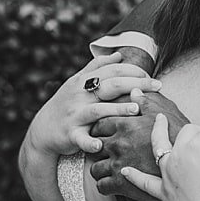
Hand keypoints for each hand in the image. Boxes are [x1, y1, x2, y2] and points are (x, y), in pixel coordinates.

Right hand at [25, 52, 160, 156]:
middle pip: (110, 86)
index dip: (134, 71)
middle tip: (157, 87)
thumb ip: (97, 67)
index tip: (152, 77)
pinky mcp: (70, 134)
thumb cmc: (65, 104)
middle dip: (135, 84)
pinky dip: (90, 143)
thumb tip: (118, 54)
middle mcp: (80, 96)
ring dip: (117, 109)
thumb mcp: (77, 82)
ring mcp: (75, 115)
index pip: (112, 71)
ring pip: (98, 110)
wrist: (42, 130)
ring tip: (136, 109)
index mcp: (83, 82)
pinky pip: (81, 139)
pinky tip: (100, 146)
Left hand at [87, 90, 190, 200]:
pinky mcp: (123, 184)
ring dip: (100, 169)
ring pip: (95, 168)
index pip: (99, 125)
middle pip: (94, 147)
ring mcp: (118, 164)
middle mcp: (117, 143)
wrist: (191, 163)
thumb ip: (146, 100)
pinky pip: (102, 186)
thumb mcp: (165, 110)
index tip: (104, 135)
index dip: (100, 131)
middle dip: (98, 150)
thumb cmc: (181, 135)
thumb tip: (133, 91)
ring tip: (108, 171)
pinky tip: (113, 185)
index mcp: (124, 124)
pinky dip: (106, 186)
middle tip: (105, 154)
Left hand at [121, 114, 199, 200]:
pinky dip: (133, 176)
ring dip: (157, 132)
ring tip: (158, 121)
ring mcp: (168, 173)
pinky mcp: (164, 192)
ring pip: (160, 148)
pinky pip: (144, 183)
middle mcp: (179, 155)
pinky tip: (123, 170)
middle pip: (187, 133)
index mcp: (198, 145)